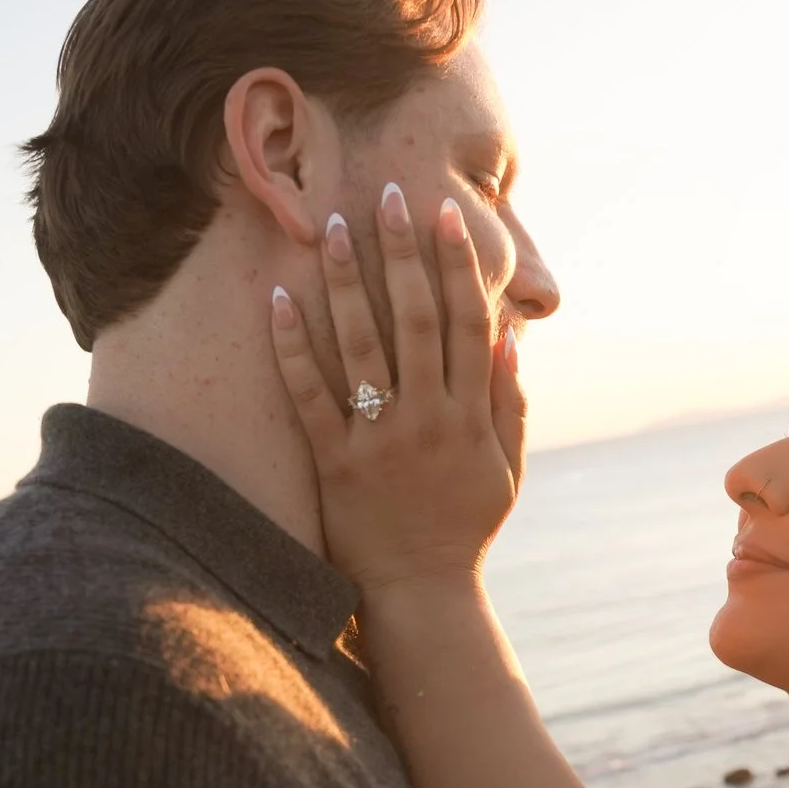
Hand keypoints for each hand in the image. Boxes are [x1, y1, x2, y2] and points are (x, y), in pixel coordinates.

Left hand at [270, 184, 524, 593]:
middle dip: (401, 252)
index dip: (456, 264)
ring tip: (331, 227)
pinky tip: (280, 299)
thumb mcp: (505, 466)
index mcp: (469, 416)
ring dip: (346, 281)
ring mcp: (379, 441)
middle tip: (386, 194)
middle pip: (414, 318)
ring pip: (361, 345)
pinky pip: (310, 395)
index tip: (446, 215)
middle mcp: (427, 420)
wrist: (421, 593)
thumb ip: (508, 401)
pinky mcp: (335, 464)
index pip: (464, 321)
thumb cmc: (465, 527)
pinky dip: (293, 346)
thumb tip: (506, 332)